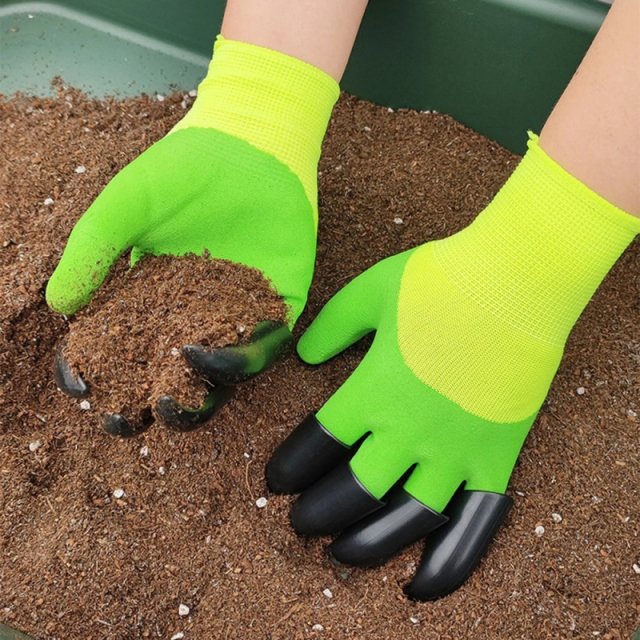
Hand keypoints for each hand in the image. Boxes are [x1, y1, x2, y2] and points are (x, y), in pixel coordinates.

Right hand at [47, 36, 337, 434]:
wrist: (251, 145)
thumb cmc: (184, 169)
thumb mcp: (127, 205)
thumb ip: (94, 249)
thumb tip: (60, 306)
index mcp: (152, 295)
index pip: (121, 345)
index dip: (98, 370)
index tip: (83, 388)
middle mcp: (195, 312)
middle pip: (170, 372)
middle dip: (148, 401)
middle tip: (130, 418)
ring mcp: (237, 312)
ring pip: (219, 371)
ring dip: (195, 393)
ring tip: (171, 399)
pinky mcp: (278, 304)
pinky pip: (266, 343)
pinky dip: (245, 357)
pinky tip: (216, 357)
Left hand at [266, 135, 639, 599]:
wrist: (515, 281)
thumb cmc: (438, 281)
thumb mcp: (370, 293)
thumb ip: (332, 328)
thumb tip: (305, 357)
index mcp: (372, 390)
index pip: (316, 443)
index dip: (290, 467)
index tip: (276, 479)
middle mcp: (409, 430)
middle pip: (353, 491)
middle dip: (317, 514)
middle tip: (299, 523)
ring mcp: (455, 450)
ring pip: (404, 519)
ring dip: (367, 544)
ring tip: (340, 554)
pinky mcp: (495, 457)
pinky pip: (473, 523)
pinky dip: (447, 561)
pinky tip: (420, 587)